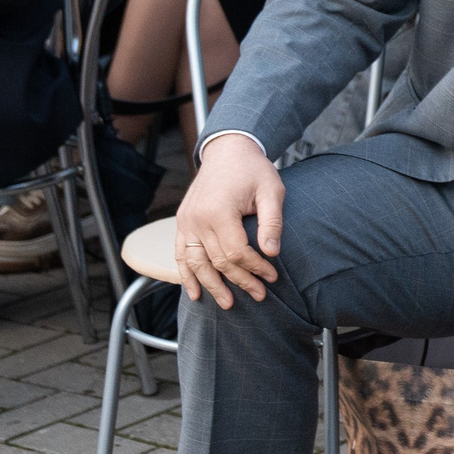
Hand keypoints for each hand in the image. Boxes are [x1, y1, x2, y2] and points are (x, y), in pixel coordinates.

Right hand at [174, 133, 284, 307]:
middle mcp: (197, 219)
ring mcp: (186, 222)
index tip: (272, 276)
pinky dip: (186, 275)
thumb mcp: (271, 190)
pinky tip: (195, 293)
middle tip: (259, 295)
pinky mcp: (182, 222)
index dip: (255, 268)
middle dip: (240, 281)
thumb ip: (272, 222)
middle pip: (218, 262)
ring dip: (211, 286)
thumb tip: (272, 253)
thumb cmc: (253, 169)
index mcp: (219, 211)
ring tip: (228, 303)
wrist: (227, 150)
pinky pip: (180, 254)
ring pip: (195, 264)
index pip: (236, 252)